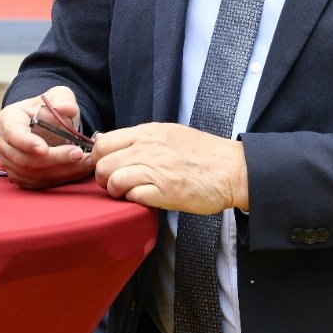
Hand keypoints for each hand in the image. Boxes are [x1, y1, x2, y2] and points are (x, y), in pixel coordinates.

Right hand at [0, 87, 95, 188]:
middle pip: (24, 159)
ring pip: (32, 174)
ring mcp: (9, 162)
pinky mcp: (19, 176)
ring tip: (84, 162)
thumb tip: (65, 108)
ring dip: (60, 171)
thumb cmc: (50, 107)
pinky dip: (59, 179)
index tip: (44, 149)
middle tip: (78, 154)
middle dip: (54, 159)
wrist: (47, 123)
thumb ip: (64, 99)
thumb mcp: (59, 96)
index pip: (13, 133)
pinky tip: (77, 170)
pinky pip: (38, 184)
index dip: (27, 143)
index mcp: (8, 119)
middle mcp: (3, 143)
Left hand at [91, 123, 247, 214]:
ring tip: (127, 193)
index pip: (104, 142)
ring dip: (116, 191)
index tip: (107, 166)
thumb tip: (109, 142)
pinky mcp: (165, 191)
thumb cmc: (202, 154)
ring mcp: (156, 169)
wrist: (232, 169)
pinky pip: (133, 196)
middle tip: (115, 184)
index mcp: (148, 133)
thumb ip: (140, 139)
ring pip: (113, 179)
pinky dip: (133, 200)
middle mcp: (148, 148)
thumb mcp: (169, 134)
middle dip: (103, 177)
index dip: (100, 158)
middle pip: (103, 163)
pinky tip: (143, 199)